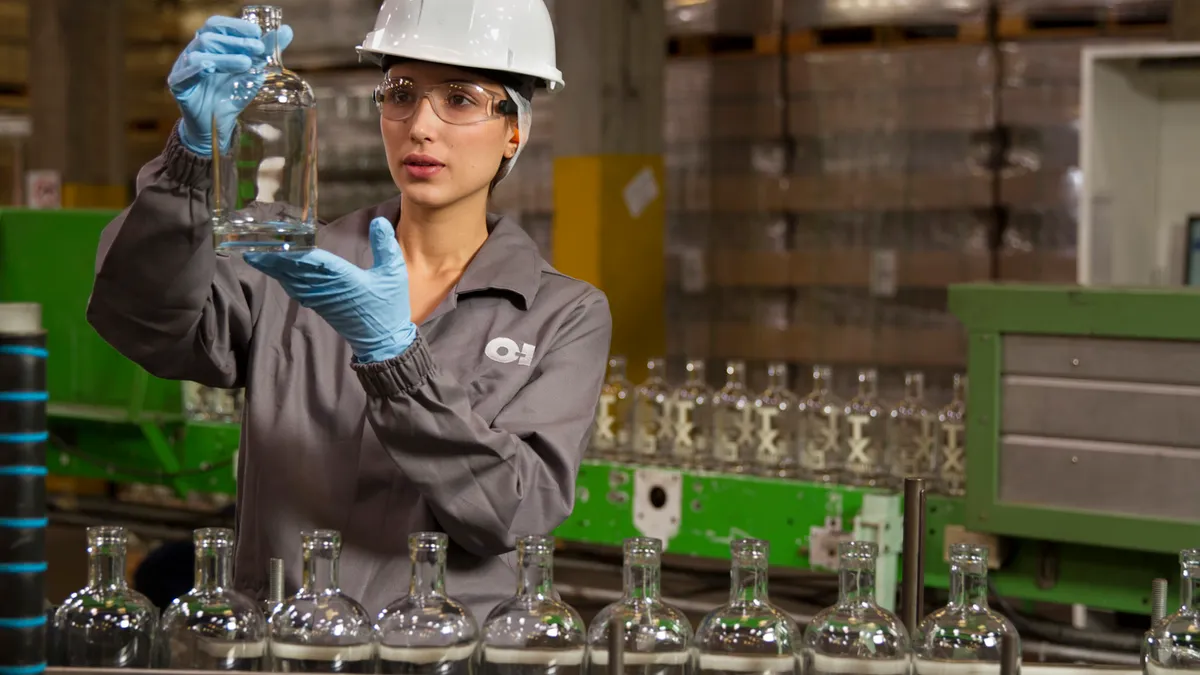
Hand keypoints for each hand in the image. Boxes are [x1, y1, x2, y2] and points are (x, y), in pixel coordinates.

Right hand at [168, 16, 294, 155]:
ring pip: (199, 54)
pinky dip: (196, 70)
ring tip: (245, 63)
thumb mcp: (252, 72)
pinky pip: (184, 75)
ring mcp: (184, 68)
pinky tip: (209, 67)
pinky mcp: (178, 86)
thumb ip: (266, 52)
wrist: (216, 124)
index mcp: (210, 46)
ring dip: (224, 57)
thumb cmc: (230, 94)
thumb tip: (287, 30)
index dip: (236, 26)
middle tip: (259, 48)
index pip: (218, 26)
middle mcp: (194, 52)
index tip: (258, 32)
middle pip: (210, 38)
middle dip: (236, 42)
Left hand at [244, 218, 416, 362]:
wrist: (383, 342)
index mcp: (344, 279)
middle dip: (272, 257)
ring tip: (255, 254)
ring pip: (291, 281)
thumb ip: (385, 246)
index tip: (274, 240)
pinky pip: (295, 290)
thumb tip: (378, 221)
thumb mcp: (394, 273)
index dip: (292, 251)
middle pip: (293, 270)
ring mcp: (320, 299)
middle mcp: (326, 289)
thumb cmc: (389, 306)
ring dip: (273, 268)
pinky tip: (275, 272)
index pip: (313, 261)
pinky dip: (283, 279)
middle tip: (250, 244)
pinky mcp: (319, 306)